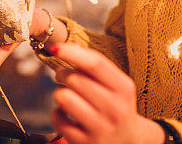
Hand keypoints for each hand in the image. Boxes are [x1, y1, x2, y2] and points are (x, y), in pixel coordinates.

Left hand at [49, 44, 165, 143]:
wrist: (126, 141)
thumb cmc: (115, 105)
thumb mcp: (115, 85)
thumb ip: (95, 66)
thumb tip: (69, 47)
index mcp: (124, 88)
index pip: (96, 64)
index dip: (72, 53)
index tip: (56, 48)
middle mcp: (115, 109)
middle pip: (76, 79)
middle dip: (62, 74)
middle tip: (63, 77)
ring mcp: (101, 129)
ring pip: (64, 98)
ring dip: (59, 93)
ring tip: (67, 96)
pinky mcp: (85, 143)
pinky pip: (58, 119)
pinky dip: (57, 113)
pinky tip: (67, 114)